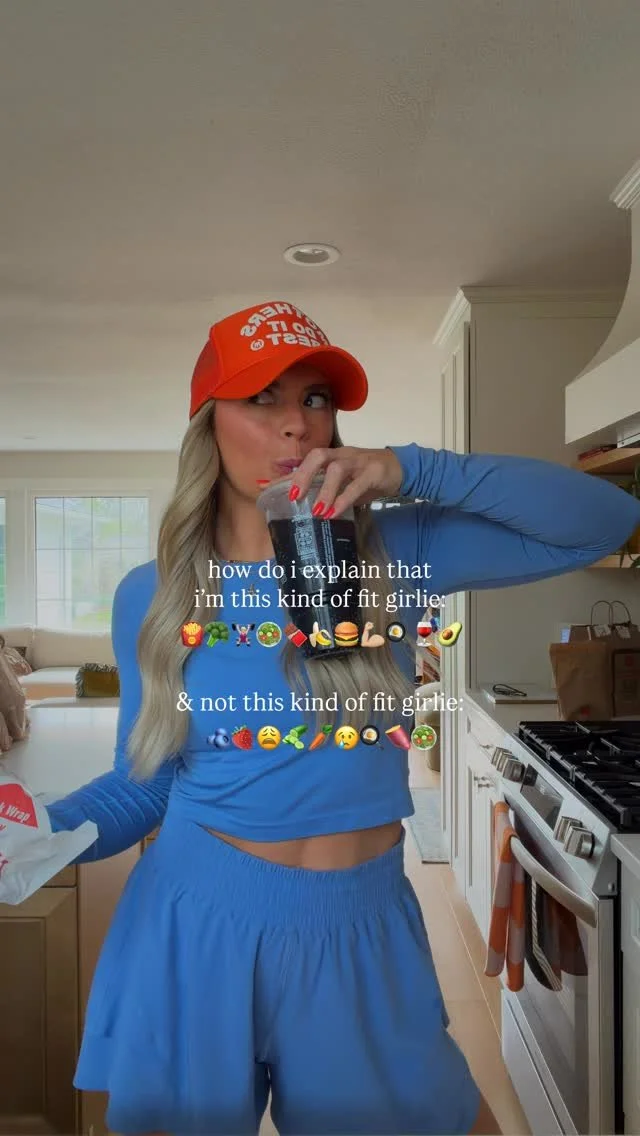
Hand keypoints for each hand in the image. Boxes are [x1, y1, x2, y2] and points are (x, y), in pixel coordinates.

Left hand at [289, 446, 403, 518]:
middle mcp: (342, 455)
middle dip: (303, 475)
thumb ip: (324, 489)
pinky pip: (358, 484)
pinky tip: (335, 512)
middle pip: (318, 456)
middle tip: (294, 497)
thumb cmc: (366, 476)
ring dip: (325, 491)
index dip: (286, 474)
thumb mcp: (343, 482)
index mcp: (332, 457)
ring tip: (318, 512)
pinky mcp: (375, 472)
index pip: (305, 463)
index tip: (265, 487)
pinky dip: (345, 499)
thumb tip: (300, 504)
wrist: (401, 468)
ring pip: (337, 469)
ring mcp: (359, 462)